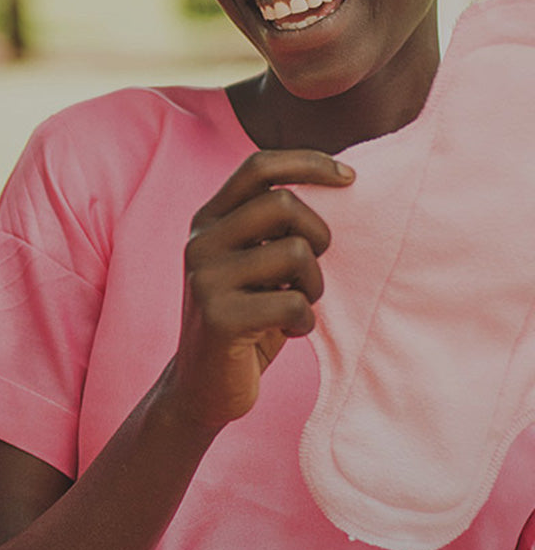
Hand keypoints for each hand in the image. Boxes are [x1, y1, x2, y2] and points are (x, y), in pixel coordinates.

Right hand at [167, 149, 353, 430]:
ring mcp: (205, 278)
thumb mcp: (252, 263)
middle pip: (282, 203)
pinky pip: (293, 302)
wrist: (201, 386)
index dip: (308, 162)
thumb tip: (335, 186)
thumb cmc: (244, 319)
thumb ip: (273, 229)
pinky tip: (288, 332)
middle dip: (318, 235)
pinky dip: (304, 321)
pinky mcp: (219, 317)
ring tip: (299, 307)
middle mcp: (200, 242)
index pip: (258, 166)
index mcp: (208, 221)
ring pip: (295, 253)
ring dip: (315, 285)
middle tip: (313, 271)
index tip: (350, 179)